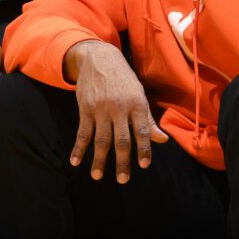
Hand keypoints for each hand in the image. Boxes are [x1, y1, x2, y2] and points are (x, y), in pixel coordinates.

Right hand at [65, 41, 167, 183]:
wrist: (99, 58)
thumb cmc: (123, 79)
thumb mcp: (139, 94)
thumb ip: (148, 119)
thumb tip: (162, 140)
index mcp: (136, 103)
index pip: (142, 130)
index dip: (144, 149)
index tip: (143, 165)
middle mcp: (119, 107)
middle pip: (121, 139)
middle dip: (122, 161)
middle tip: (123, 180)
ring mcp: (100, 108)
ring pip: (100, 139)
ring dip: (99, 159)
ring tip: (97, 176)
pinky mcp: (85, 108)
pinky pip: (82, 132)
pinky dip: (78, 148)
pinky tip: (75, 161)